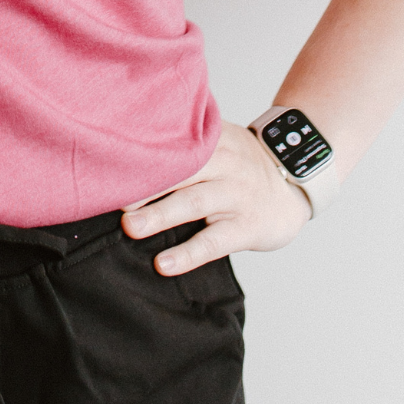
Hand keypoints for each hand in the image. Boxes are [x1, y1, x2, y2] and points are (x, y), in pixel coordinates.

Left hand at [122, 120, 310, 276]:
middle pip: (178, 171)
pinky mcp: (247, 226)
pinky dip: (188, 254)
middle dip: (143, 183)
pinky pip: (214, 242)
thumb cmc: (241, 164)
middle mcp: (223, 163)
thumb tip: (128, 143)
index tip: (109, 162)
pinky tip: (164, 264)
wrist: (294, 182)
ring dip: (159, 215)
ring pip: (193, 203)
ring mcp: (236, 195)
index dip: (141, 153)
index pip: (172, 143)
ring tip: (130, 228)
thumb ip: (184, 140)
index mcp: (211, 140)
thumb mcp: (219, 140)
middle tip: (110, 195)